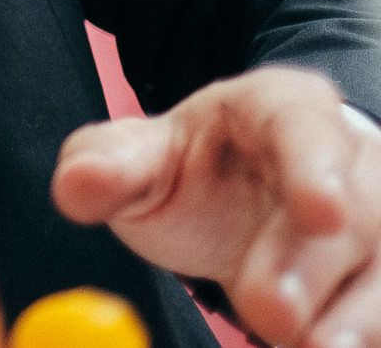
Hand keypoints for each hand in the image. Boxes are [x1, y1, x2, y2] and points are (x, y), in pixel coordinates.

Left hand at [53, 66, 380, 345]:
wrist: (240, 202)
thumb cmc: (196, 170)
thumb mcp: (143, 155)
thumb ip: (109, 165)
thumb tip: (79, 185)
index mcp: (282, 107)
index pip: (306, 126)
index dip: (315, 169)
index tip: (318, 212)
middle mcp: (349, 160)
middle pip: (357, 210)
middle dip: (314, 266)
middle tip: (268, 312)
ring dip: (358, 315)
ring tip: (312, 347)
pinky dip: (366, 332)